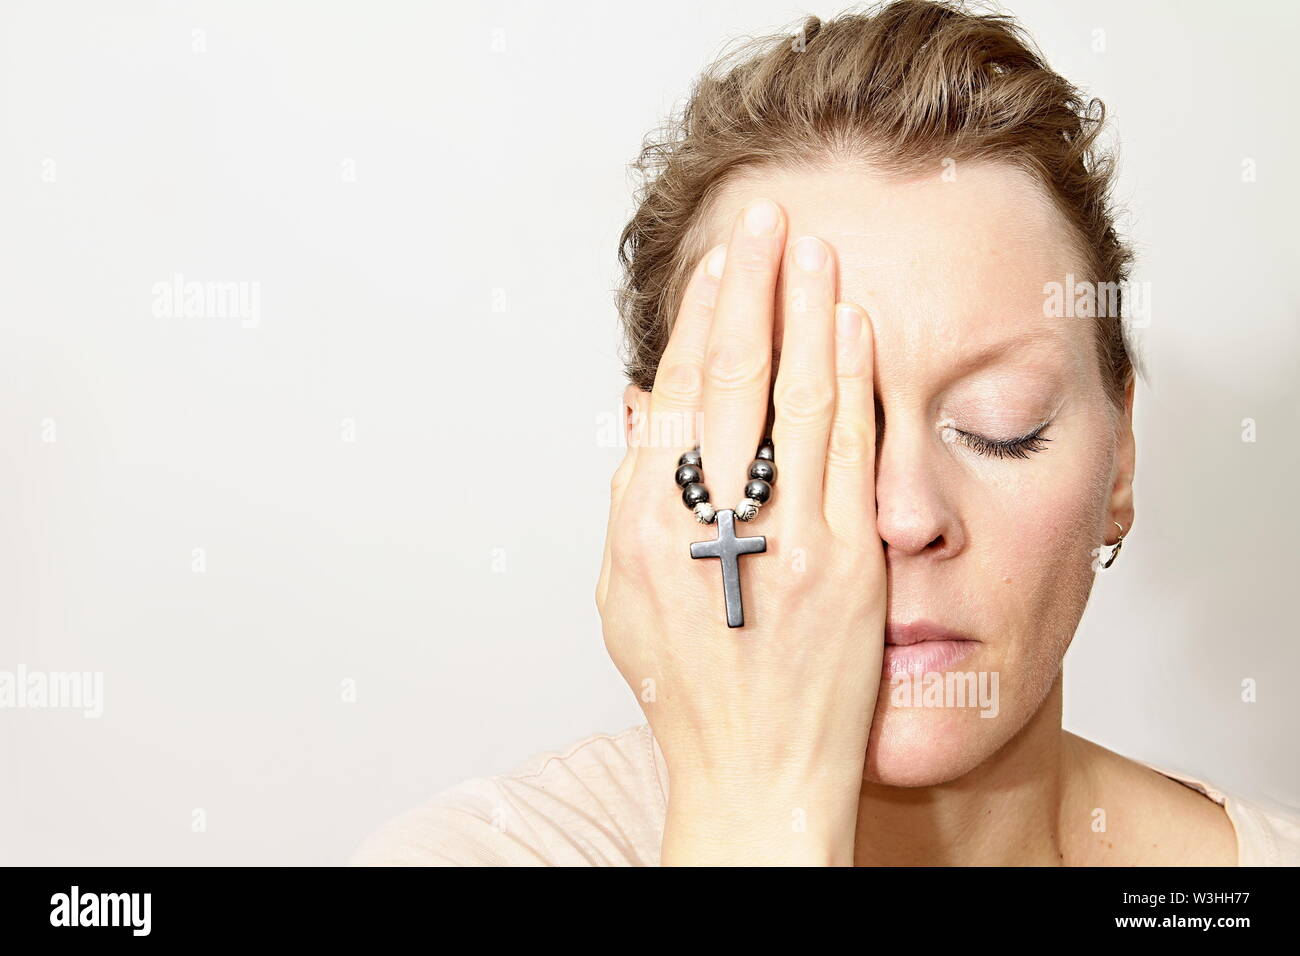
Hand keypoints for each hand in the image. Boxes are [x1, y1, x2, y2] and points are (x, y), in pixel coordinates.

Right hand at [595, 197, 885, 865]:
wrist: (756, 775)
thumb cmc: (689, 691)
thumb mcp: (626, 594)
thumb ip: (631, 495)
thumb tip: (642, 410)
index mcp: (644, 524)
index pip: (675, 393)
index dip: (699, 318)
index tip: (719, 265)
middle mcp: (706, 521)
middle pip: (729, 375)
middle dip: (748, 285)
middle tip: (763, 217)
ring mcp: (781, 537)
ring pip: (792, 396)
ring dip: (803, 310)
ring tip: (811, 247)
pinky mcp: (844, 560)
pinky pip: (846, 448)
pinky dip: (848, 377)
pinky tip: (849, 325)